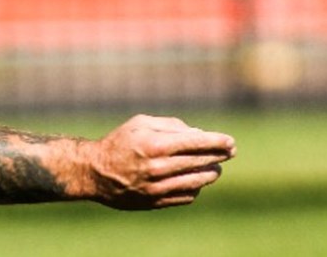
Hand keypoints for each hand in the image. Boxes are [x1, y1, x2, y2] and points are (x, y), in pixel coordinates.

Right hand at [84, 114, 235, 209]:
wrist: (95, 173)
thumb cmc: (119, 143)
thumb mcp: (140, 124)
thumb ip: (171, 126)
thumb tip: (199, 134)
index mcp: (155, 145)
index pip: (196, 143)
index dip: (218, 142)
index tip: (231, 142)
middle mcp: (158, 168)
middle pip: (201, 162)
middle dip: (219, 156)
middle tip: (229, 152)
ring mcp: (158, 188)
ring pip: (198, 181)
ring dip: (211, 173)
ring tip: (214, 168)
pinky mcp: (157, 202)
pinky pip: (187, 196)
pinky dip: (196, 187)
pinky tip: (194, 180)